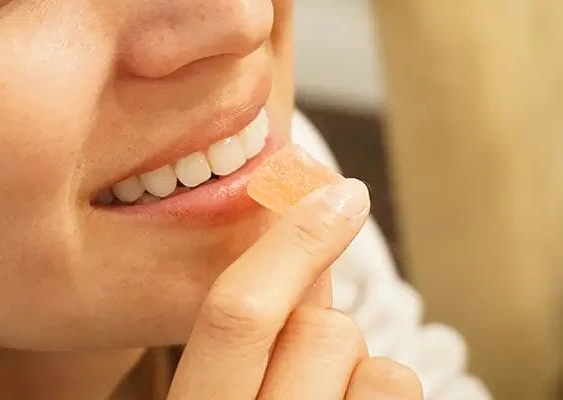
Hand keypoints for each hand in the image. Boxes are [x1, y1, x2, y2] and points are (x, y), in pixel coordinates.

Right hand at [167, 179, 422, 398]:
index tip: (341, 195)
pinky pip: (399, 391)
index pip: (237, 316)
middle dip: (321, 327)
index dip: (290, 243)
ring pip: (376, 366)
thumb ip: (253, 327)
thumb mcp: (217, 391)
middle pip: (321, 330)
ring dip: (356, 370)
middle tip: (303, 362)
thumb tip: (305, 245)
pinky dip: (381, 396)